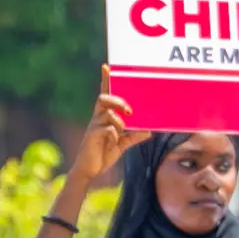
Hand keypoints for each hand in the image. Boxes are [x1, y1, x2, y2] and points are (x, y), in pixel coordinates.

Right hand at [71, 66, 151, 184]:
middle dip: (117, 100)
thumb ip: (133, 136)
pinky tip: (114, 141)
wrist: (90, 171)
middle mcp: (98, 119)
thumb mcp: (122, 144)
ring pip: (105, 111)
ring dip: (118, 117)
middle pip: (104, 99)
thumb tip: (149, 131)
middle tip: (129, 110)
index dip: (105, 80)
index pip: (105, 95)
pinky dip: (114, 133)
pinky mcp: (92, 137)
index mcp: (105, 117)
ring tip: (124, 126)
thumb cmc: (103, 154)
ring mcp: (94, 127)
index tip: (107, 67)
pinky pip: (105, 129)